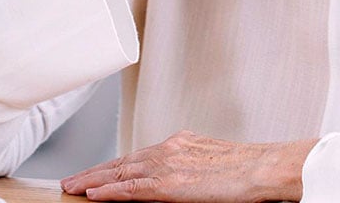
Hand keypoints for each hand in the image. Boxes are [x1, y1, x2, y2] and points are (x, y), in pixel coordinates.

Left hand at [61, 130, 315, 202]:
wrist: (268, 167)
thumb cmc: (252, 170)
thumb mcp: (215, 163)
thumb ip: (192, 168)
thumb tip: (182, 181)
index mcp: (181, 144)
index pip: (138, 156)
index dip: (114, 166)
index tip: (97, 174)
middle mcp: (171, 149)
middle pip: (123, 161)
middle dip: (95, 172)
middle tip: (71, 181)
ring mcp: (169, 164)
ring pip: (121, 172)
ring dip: (94, 181)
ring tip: (72, 188)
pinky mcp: (172, 182)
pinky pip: (133, 187)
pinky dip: (110, 190)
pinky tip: (93, 195)